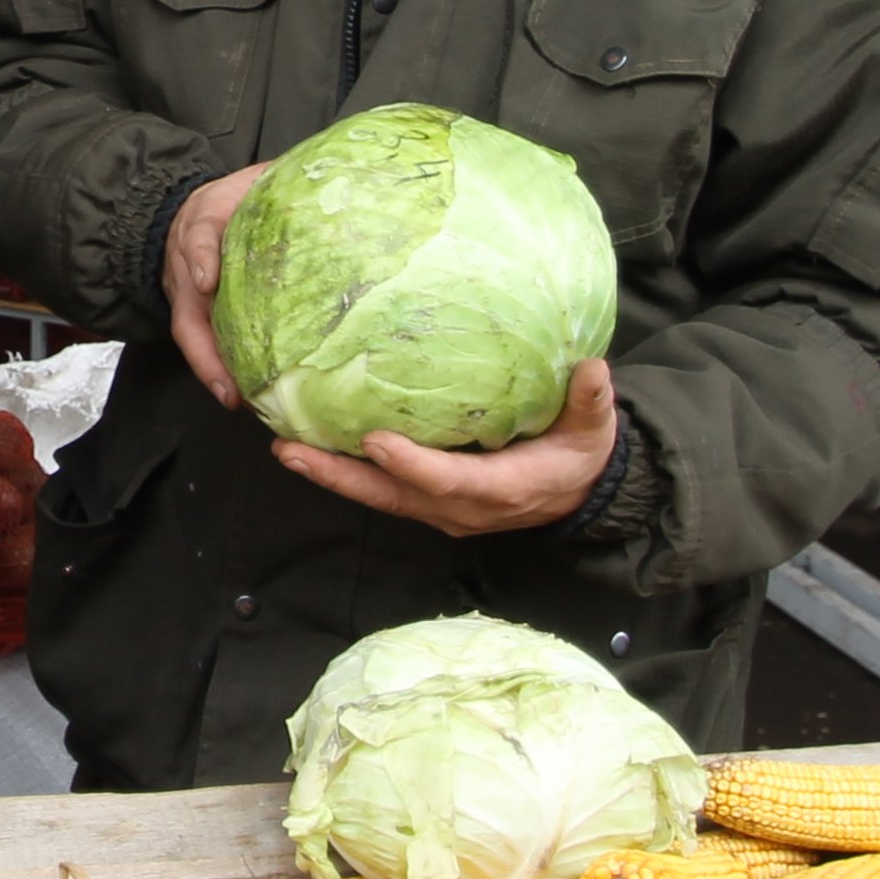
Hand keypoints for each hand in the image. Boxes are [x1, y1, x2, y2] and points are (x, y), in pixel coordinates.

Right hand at [162, 162, 271, 408]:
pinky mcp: (198, 314)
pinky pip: (207, 346)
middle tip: (229, 385)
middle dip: (205, 352)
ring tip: (238, 400)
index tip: (207, 280)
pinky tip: (248, 396)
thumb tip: (332, 181)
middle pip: (187, 313)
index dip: (200, 257)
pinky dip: (222, 373)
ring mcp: (189, 295)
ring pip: (192, 337)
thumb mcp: (250, 180)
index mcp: (203, 224)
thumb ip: (277, 182)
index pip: (198, 236)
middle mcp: (189, 267)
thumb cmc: (228, 200)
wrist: (186, 213)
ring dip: (212, 372)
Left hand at [271, 357, 621, 539]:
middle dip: (341, 476)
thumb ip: (591, 401)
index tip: (375, 440)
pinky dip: (345, 473)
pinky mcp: (428, 502)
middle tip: (291, 451)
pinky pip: (381, 491)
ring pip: (378, 496)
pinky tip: (309, 449)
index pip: (451, 482)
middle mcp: (462, 508)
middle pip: (394, 496)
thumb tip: (592, 369)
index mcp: (503, 490)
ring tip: (285, 450)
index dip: (413, 465)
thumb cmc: (580, 454)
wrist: (578, 493)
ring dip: (331, 475)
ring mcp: (441, 509)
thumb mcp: (594, 429)